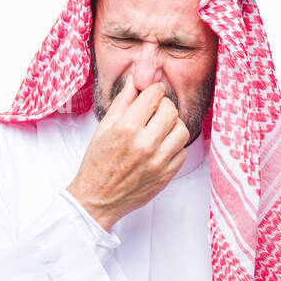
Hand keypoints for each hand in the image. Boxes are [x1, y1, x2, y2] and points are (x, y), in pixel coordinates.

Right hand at [66, 80, 190, 230]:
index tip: (151, 95)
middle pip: (171, 111)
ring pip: (182, 131)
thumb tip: (135, 81)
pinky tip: (161, 148)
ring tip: (160, 130)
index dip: (153, 91)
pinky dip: (174, 147)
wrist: (98, 198)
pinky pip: (182, 153)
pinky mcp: (166, 175)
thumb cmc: (98, 163)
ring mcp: (158, 161)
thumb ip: (122, 103)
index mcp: (126, 128)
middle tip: (155, 112)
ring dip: (173, 127)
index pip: (154, 95)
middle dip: (164, 107)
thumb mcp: (104, 128)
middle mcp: (145, 144)